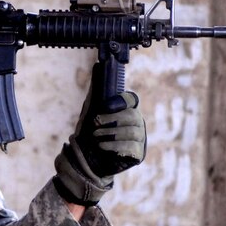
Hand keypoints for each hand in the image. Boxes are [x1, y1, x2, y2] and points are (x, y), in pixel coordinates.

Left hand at [53, 88, 145, 205]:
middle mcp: (136, 123)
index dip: (122, 101)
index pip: (133, 99)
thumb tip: (97, 65)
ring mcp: (139, 139)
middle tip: (96, 124)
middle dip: (112, 119)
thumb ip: (95, 90)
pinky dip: (115, 146)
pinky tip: (103, 147)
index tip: (106, 106)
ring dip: (112, 133)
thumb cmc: (90, 133)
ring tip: (96, 137)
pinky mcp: (138, 154)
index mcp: (127, 110)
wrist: (85, 159)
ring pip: (133, 131)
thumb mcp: (90, 110)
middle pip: (133, 116)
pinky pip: (132, 147)